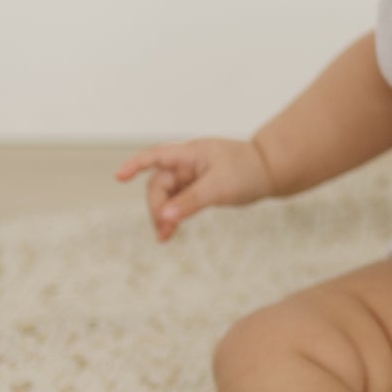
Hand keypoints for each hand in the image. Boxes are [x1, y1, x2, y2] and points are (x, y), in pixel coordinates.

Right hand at [115, 137, 274, 242]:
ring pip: (168, 196)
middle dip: (157, 207)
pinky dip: (174, 216)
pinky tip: (169, 232)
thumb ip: (191, 201)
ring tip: (164, 237)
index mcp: (191, 154)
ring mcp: (192, 176)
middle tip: (163, 231)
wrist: (272, 171)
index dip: (136, 165)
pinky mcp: (198, 189)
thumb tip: (165, 217)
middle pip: (159, 184)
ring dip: (164, 215)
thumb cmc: (248, 171)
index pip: (156, 156)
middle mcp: (187, 163)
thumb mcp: (219, 187)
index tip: (119, 177)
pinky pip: (178, 202)